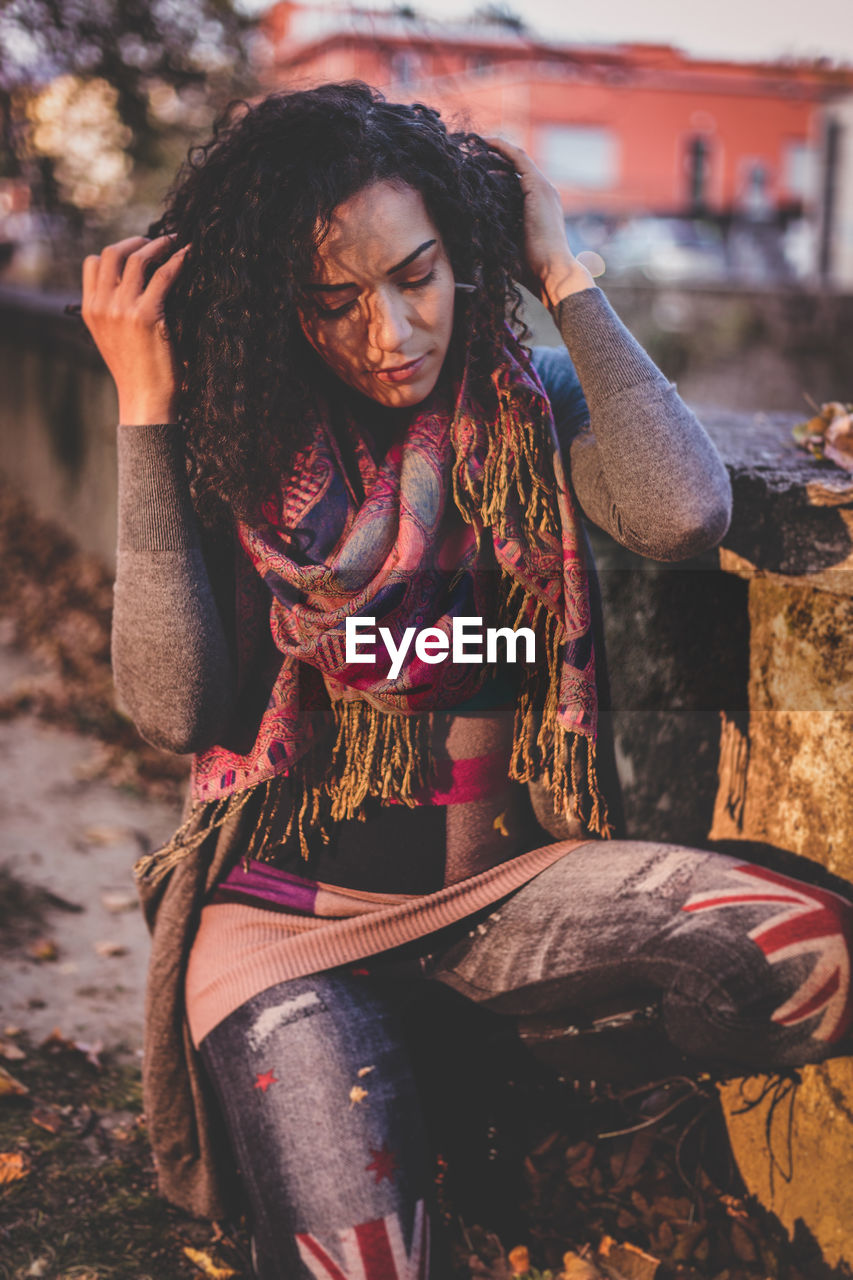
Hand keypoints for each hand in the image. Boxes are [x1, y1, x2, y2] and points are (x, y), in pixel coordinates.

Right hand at [81, 235, 188, 423]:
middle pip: (113, 253)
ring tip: (175, 242)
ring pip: (138, 259)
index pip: (93, 263)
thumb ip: (113, 312)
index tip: (137, 249)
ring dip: (159, 245)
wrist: (146, 401)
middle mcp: (101, 306)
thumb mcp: (113, 339)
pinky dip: (178, 260)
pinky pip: (164, 276)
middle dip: (137, 241)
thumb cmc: (137, 373)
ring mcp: (122, 310)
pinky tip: (188, 254)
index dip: (117, 250)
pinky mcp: (147, 316)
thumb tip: (129, 287)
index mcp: (90, 310)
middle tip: (159, 241)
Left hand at [485, 136, 594, 307]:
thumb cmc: (530, 269)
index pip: (515, 182)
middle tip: (469, 153)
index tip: (475, 170)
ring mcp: (543, 188)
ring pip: (516, 159)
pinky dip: (501, 148)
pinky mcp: (538, 186)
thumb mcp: (508, 245)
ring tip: (472, 145)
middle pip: (515, 167)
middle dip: (493, 158)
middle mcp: (543, 193)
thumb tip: (471, 232)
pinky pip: (518, 158)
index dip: (496, 172)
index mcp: (538, 208)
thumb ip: (496, 234)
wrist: (551, 271)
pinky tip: (484, 142)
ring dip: (494, 149)